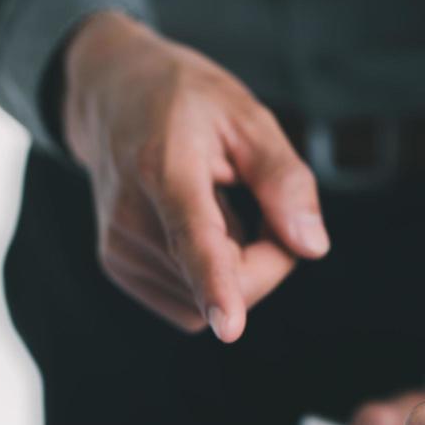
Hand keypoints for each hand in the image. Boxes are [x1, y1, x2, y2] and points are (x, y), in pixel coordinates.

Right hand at [62, 12, 329, 340]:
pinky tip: (201, 231)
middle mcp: (132, 216)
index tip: (230, 327)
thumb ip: (285, 180)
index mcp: (166, 169)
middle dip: (268, 257)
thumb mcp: (248, 117)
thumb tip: (313, 248)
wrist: (111, 97)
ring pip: (210, 303)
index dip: (217, 285)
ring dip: (238, 269)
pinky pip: (190, 305)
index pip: (195, 237)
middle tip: (267, 206)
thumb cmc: (185, 102)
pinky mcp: (118, 268)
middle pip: (230, 281)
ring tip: (219, 206)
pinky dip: (211, 279)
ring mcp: (120, 248)